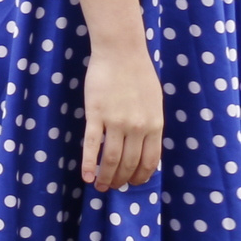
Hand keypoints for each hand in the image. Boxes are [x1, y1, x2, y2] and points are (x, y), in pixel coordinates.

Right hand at [81, 42, 163, 189]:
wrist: (120, 52)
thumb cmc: (138, 73)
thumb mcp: (154, 102)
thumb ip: (151, 124)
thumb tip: (147, 146)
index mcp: (155, 125)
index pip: (149, 161)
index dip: (141, 176)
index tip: (133, 183)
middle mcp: (138, 128)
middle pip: (129, 163)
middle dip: (121, 180)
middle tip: (113, 187)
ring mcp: (116, 122)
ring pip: (111, 158)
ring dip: (106, 176)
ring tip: (99, 186)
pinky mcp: (96, 114)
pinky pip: (92, 144)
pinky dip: (88, 162)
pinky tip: (86, 175)